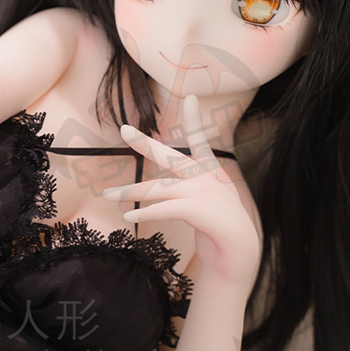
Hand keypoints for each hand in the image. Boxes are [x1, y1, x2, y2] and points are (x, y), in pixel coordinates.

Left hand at [103, 95, 260, 288]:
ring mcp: (202, 193)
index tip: (192, 97)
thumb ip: (186, 193)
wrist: (240, 253)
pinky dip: (145, 211)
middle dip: (145, 143)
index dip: (195, 120)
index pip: (201, 141)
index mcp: (211, 173)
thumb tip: (157, 191)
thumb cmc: (219, 230)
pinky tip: (129, 215)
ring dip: (130, 191)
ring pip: (158, 188)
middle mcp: (205, 178)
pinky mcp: (197, 210)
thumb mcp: (206, 205)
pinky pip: (163, 208)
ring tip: (109, 195)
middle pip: (169, 157)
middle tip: (124, 129)